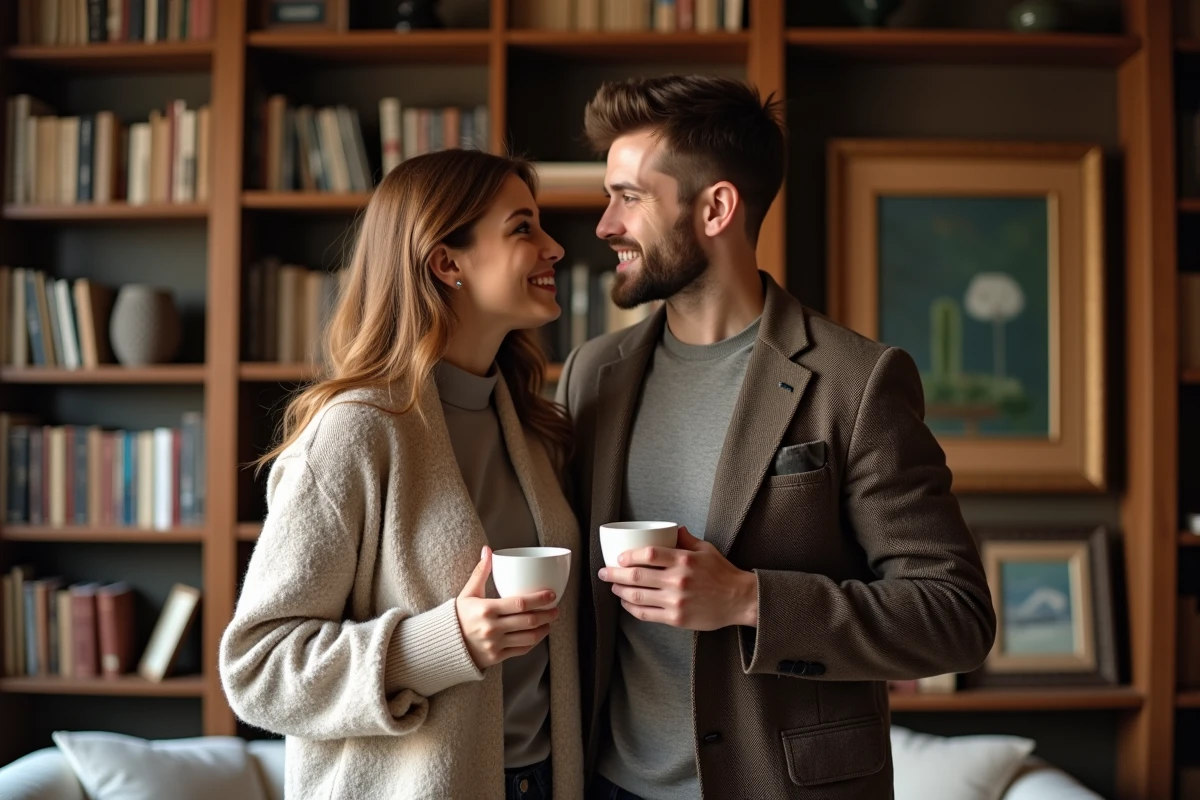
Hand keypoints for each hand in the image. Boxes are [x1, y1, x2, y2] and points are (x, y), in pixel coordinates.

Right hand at [456, 547, 558, 669]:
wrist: (446, 644)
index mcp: (486, 609)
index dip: (539, 599)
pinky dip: (533, 642)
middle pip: (528, 621)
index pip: (520, 604)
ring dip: (544, 629)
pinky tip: (538, 634)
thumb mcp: (468, 593)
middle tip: (556, 608)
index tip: (551, 594)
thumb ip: (480, 572)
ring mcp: (495, 644)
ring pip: (528, 637)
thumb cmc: (459, 616)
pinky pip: (521, 650)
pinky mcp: (497, 657)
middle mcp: (492, 628)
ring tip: (550, 621)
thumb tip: (487, 550)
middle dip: (547, 614)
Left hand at [598, 526, 757, 630]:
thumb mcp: (706, 549)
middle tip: (604, 572)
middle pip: (637, 576)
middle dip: (614, 574)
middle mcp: (678, 580)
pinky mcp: (676, 618)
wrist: (739, 600)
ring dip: (620, 591)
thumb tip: (672, 529)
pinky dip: (632, 608)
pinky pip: (647, 614)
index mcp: (684, 560)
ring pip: (638, 597)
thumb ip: (686, 539)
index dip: (629, 556)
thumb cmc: (723, 573)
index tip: (618, 557)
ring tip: (613, 587)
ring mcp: (676, 601)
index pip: (648, 554)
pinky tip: (626, 603)